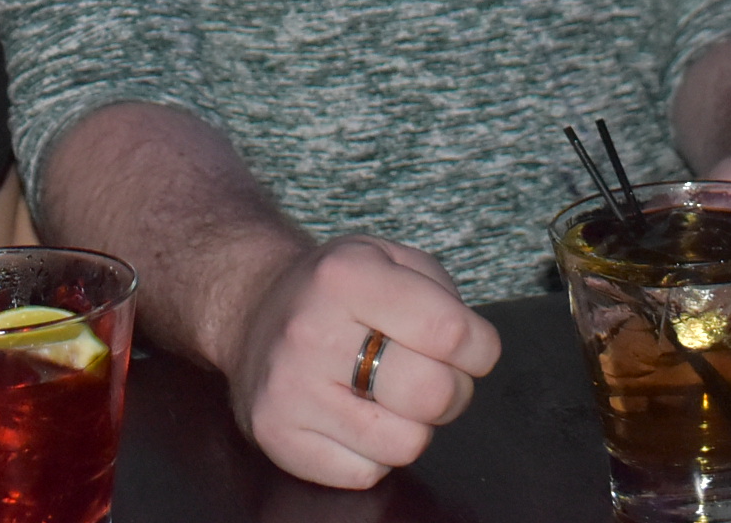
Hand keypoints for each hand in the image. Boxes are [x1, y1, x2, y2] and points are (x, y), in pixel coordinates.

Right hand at [227, 234, 501, 487]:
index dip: (479, 347)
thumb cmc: (335, 292)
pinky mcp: (279, 438)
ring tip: (391, 396)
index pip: (449, 332)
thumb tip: (472, 353)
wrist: (251, 313)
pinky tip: (356, 416)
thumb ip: (440, 294)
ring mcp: (290, 391)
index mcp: (345, 276)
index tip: (472, 346)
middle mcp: (310, 333)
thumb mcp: (387, 258)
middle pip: (431, 393)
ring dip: (414, 425)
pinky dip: (374, 452)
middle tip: (435, 376)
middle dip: (453, 390)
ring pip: (405, 444)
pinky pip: (366, 473)